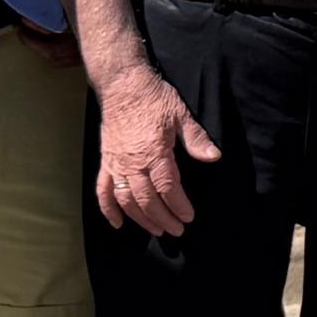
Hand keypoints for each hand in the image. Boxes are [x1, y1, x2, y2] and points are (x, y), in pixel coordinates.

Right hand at [94, 67, 219, 236]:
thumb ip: (196, 139)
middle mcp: (132, 162)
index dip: (178, 205)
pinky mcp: (105, 162)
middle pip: (146, 199)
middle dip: (162, 218)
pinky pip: (102, 190)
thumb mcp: (180, 115)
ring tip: (156, 230)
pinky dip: (108, 210)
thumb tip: (214, 157)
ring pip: (125, 200)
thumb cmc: (154, 98)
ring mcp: (116, 163)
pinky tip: (118, 224)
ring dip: (140, 219)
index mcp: (154, 152)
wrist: (122, 85)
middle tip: (177, 230)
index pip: (167, 187)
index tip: (189, 217)